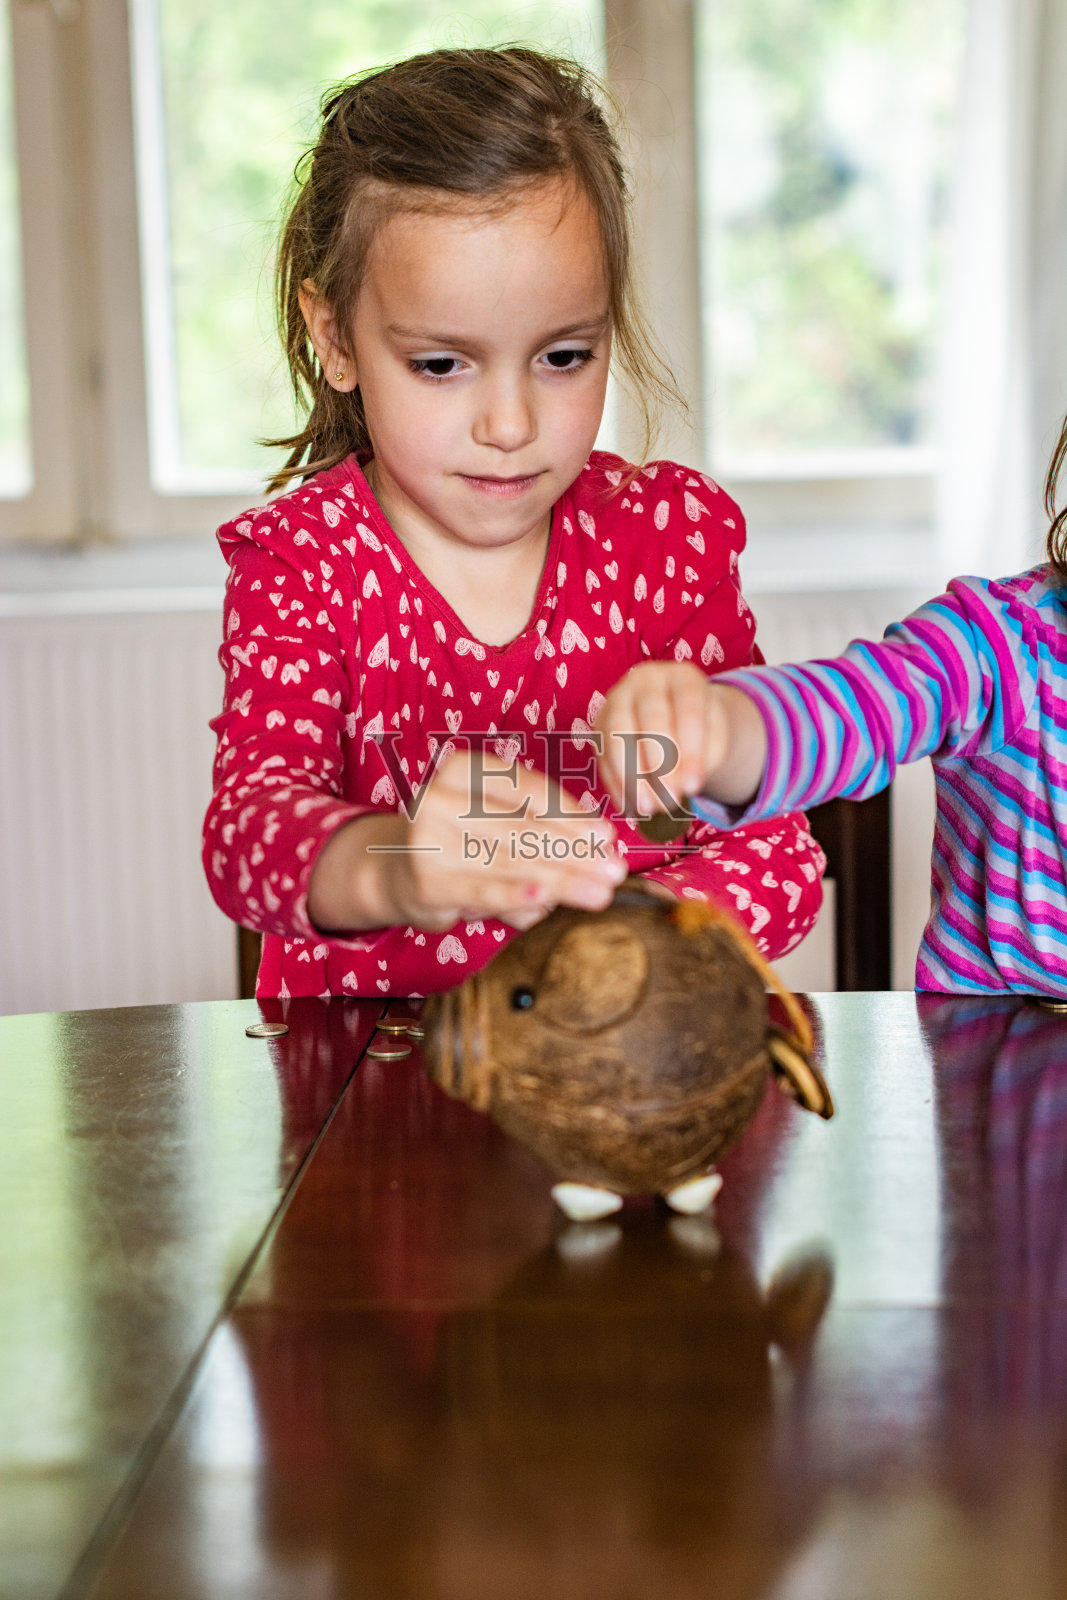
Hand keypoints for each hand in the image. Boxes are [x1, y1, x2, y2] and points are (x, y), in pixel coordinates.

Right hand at [309, 747, 626, 932]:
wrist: (395, 869)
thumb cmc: (461, 837)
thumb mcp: (493, 817)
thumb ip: (539, 825)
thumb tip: (600, 847)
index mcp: (461, 768)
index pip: (526, 788)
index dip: (571, 813)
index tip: (606, 835)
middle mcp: (439, 797)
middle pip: (524, 827)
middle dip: (576, 852)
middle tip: (614, 870)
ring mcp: (429, 839)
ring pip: (511, 860)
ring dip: (563, 879)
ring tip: (599, 892)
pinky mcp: (428, 881)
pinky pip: (484, 888)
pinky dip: (518, 894)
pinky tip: (547, 899)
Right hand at [595, 662, 766, 814]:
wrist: (676, 721)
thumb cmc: (700, 732)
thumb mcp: (713, 741)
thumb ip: (701, 759)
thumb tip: (678, 787)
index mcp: (683, 676)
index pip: (688, 707)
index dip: (691, 749)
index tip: (695, 786)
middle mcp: (646, 680)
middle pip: (650, 716)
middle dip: (660, 763)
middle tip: (670, 799)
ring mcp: (618, 699)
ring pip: (618, 734)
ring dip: (633, 775)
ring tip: (649, 808)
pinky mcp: (600, 723)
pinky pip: (603, 753)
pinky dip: (616, 782)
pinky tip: (630, 805)